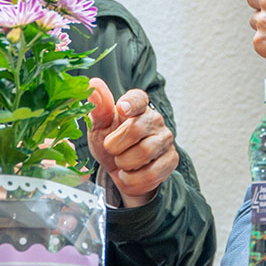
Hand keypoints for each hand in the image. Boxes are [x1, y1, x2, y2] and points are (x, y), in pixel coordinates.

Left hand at [87, 78, 177, 207]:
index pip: (138, 98)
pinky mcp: (171, 159)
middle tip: (112, 151)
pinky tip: (130, 175)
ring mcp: (165, 139)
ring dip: (125, 164)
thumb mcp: (99, 128)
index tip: (122, 109)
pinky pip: (153, 173)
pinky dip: (134, 180)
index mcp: (137, 107)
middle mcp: (154, 120)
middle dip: (116, 146)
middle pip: (136, 129)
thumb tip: (93, 85)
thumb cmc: (111, 144)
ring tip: (122, 163)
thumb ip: (98, 108)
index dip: (131, 103)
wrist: (122, 171)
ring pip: (145, 152)